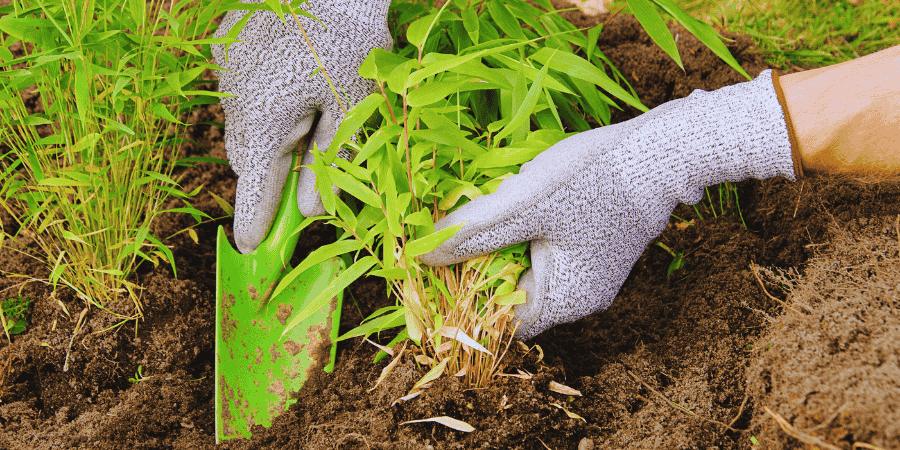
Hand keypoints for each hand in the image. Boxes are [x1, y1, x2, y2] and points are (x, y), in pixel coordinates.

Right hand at [212, 0, 391, 253]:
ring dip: (268, 129)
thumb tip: (309, 210)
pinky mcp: (225, 47)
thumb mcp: (350, 109)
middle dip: (273, 167)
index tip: (249, 249)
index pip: (253, 189)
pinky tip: (292, 70)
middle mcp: (233, 101)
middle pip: (247, 157)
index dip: (253, 222)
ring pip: (243, 123)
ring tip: (308, 100)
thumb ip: (328, 163)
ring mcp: (224, 72)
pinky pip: (239, 89)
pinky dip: (261, 96)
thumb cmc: (348, 42)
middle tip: (310, 155)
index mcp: (264, 124)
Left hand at [421, 70, 799, 338]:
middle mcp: (580, 299)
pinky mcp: (598, 250)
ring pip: (529, 270)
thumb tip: (424, 256)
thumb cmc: (592, 180)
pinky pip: (549, 254)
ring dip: (505, 246)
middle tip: (463, 229)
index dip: (466, 296)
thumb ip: (473, 232)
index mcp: (563, 301)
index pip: (499, 320)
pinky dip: (529, 235)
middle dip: (484, 264)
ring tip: (495, 210)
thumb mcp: (523, 204)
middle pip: (513, 295)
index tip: (441, 266)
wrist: (663, 151)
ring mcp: (592, 276)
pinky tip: (525, 203)